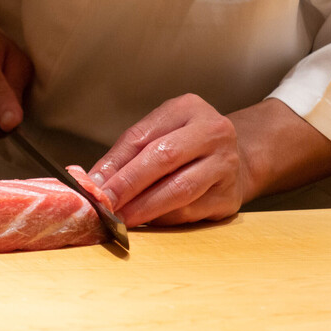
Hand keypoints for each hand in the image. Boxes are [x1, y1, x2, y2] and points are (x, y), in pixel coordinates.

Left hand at [90, 95, 330, 227]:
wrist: (238, 158)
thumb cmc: (186, 145)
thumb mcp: (158, 134)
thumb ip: (127, 154)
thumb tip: (94, 181)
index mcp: (188, 109)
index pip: (142, 137)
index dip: (114, 163)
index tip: (92, 184)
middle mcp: (213, 132)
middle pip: (163, 159)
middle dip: (127, 185)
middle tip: (104, 204)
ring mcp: (226, 165)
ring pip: (179, 190)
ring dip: (144, 208)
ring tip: (119, 218)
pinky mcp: (229, 197)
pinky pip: (190, 211)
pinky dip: (163, 219)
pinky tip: (145, 221)